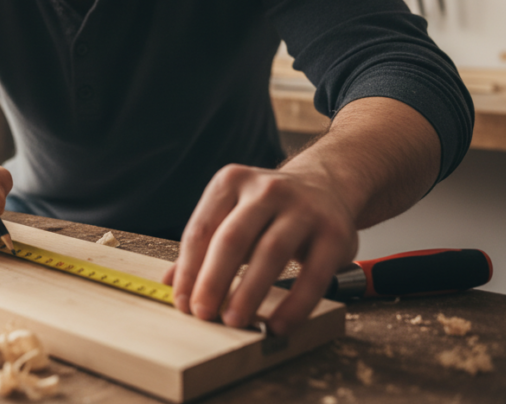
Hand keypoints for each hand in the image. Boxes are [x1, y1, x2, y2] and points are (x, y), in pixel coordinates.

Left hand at [161, 163, 357, 335]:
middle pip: (232, 239)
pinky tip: (278, 325)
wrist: (326, 185)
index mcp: (232, 181)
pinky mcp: (334, 233)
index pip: (202, 229)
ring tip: (234, 321)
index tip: (182, 302)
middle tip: (203, 313)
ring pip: (270, 253)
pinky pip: (313, 275)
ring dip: (248, 292)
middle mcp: (266, 190)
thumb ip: (203, 245)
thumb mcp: (232, 213)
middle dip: (213, 280)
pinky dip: (294, 305)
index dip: (189, 269)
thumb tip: (171, 283)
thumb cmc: (269, 208)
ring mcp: (303, 209)